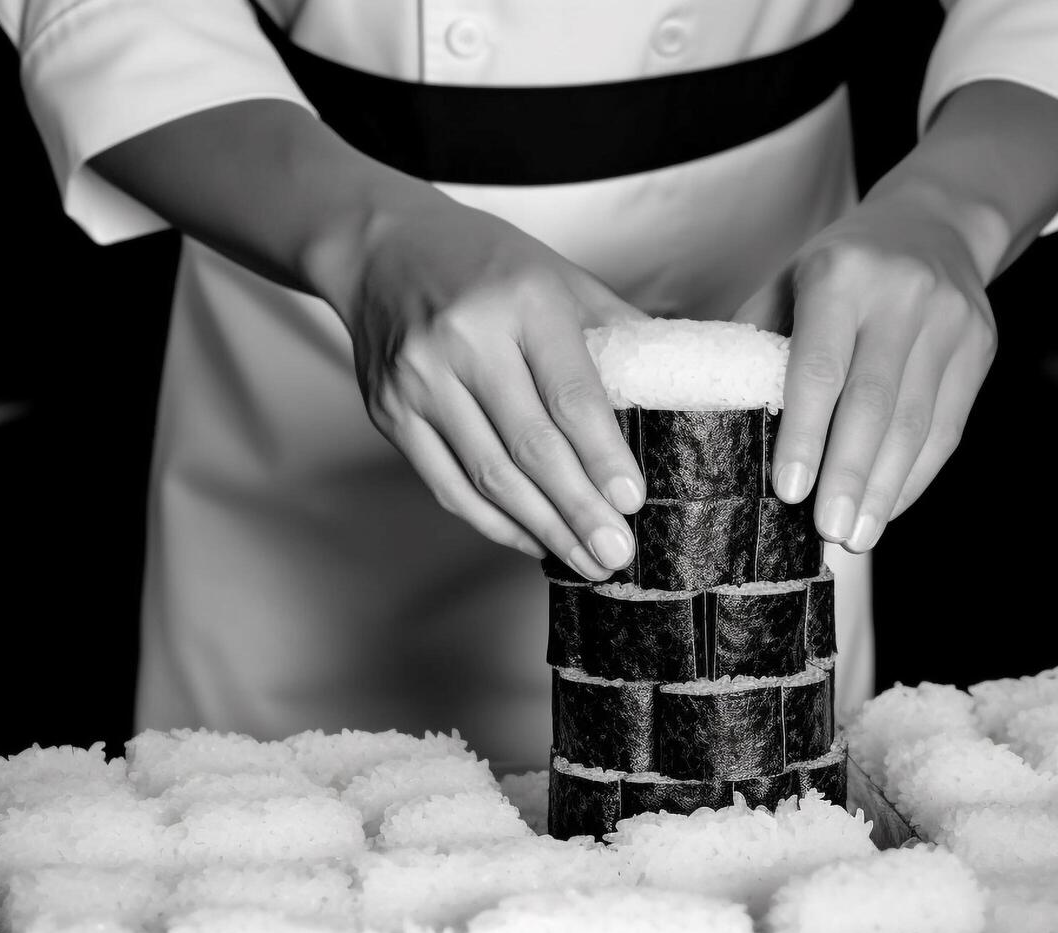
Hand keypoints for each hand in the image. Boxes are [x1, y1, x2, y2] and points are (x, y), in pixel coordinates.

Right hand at [320, 196, 646, 580]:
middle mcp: (465, 339)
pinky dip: (492, 522)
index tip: (632, 501)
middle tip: (616, 553)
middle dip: (579, 510)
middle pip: (531, 446)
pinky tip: (530, 540)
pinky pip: (447, 484)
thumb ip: (616, 329)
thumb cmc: (483, 262)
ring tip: (585, 561)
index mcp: (522, 301)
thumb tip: (676, 384)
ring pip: (489, 475)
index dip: (603, 456)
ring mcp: (419, 380)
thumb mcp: (560, 275)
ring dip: (542, 528)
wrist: (380, 246)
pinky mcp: (389, 412)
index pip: (571, 395)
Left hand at [736, 182, 997, 552]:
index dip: (805, 434)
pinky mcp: (979, 348)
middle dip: (850, 477)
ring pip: (917, 423)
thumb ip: (758, 341)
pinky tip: (891, 506)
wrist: (935, 223)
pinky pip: (948, 426)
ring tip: (859, 536)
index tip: (790, 491)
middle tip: (830, 533)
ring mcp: (950, 322)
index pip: (821, 367)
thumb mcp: (789, 281)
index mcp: (841, 274)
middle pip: (874, 404)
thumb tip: (721, 419)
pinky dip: (917, 475)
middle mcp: (901, 295)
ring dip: (886, 489)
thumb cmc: (842, 265)